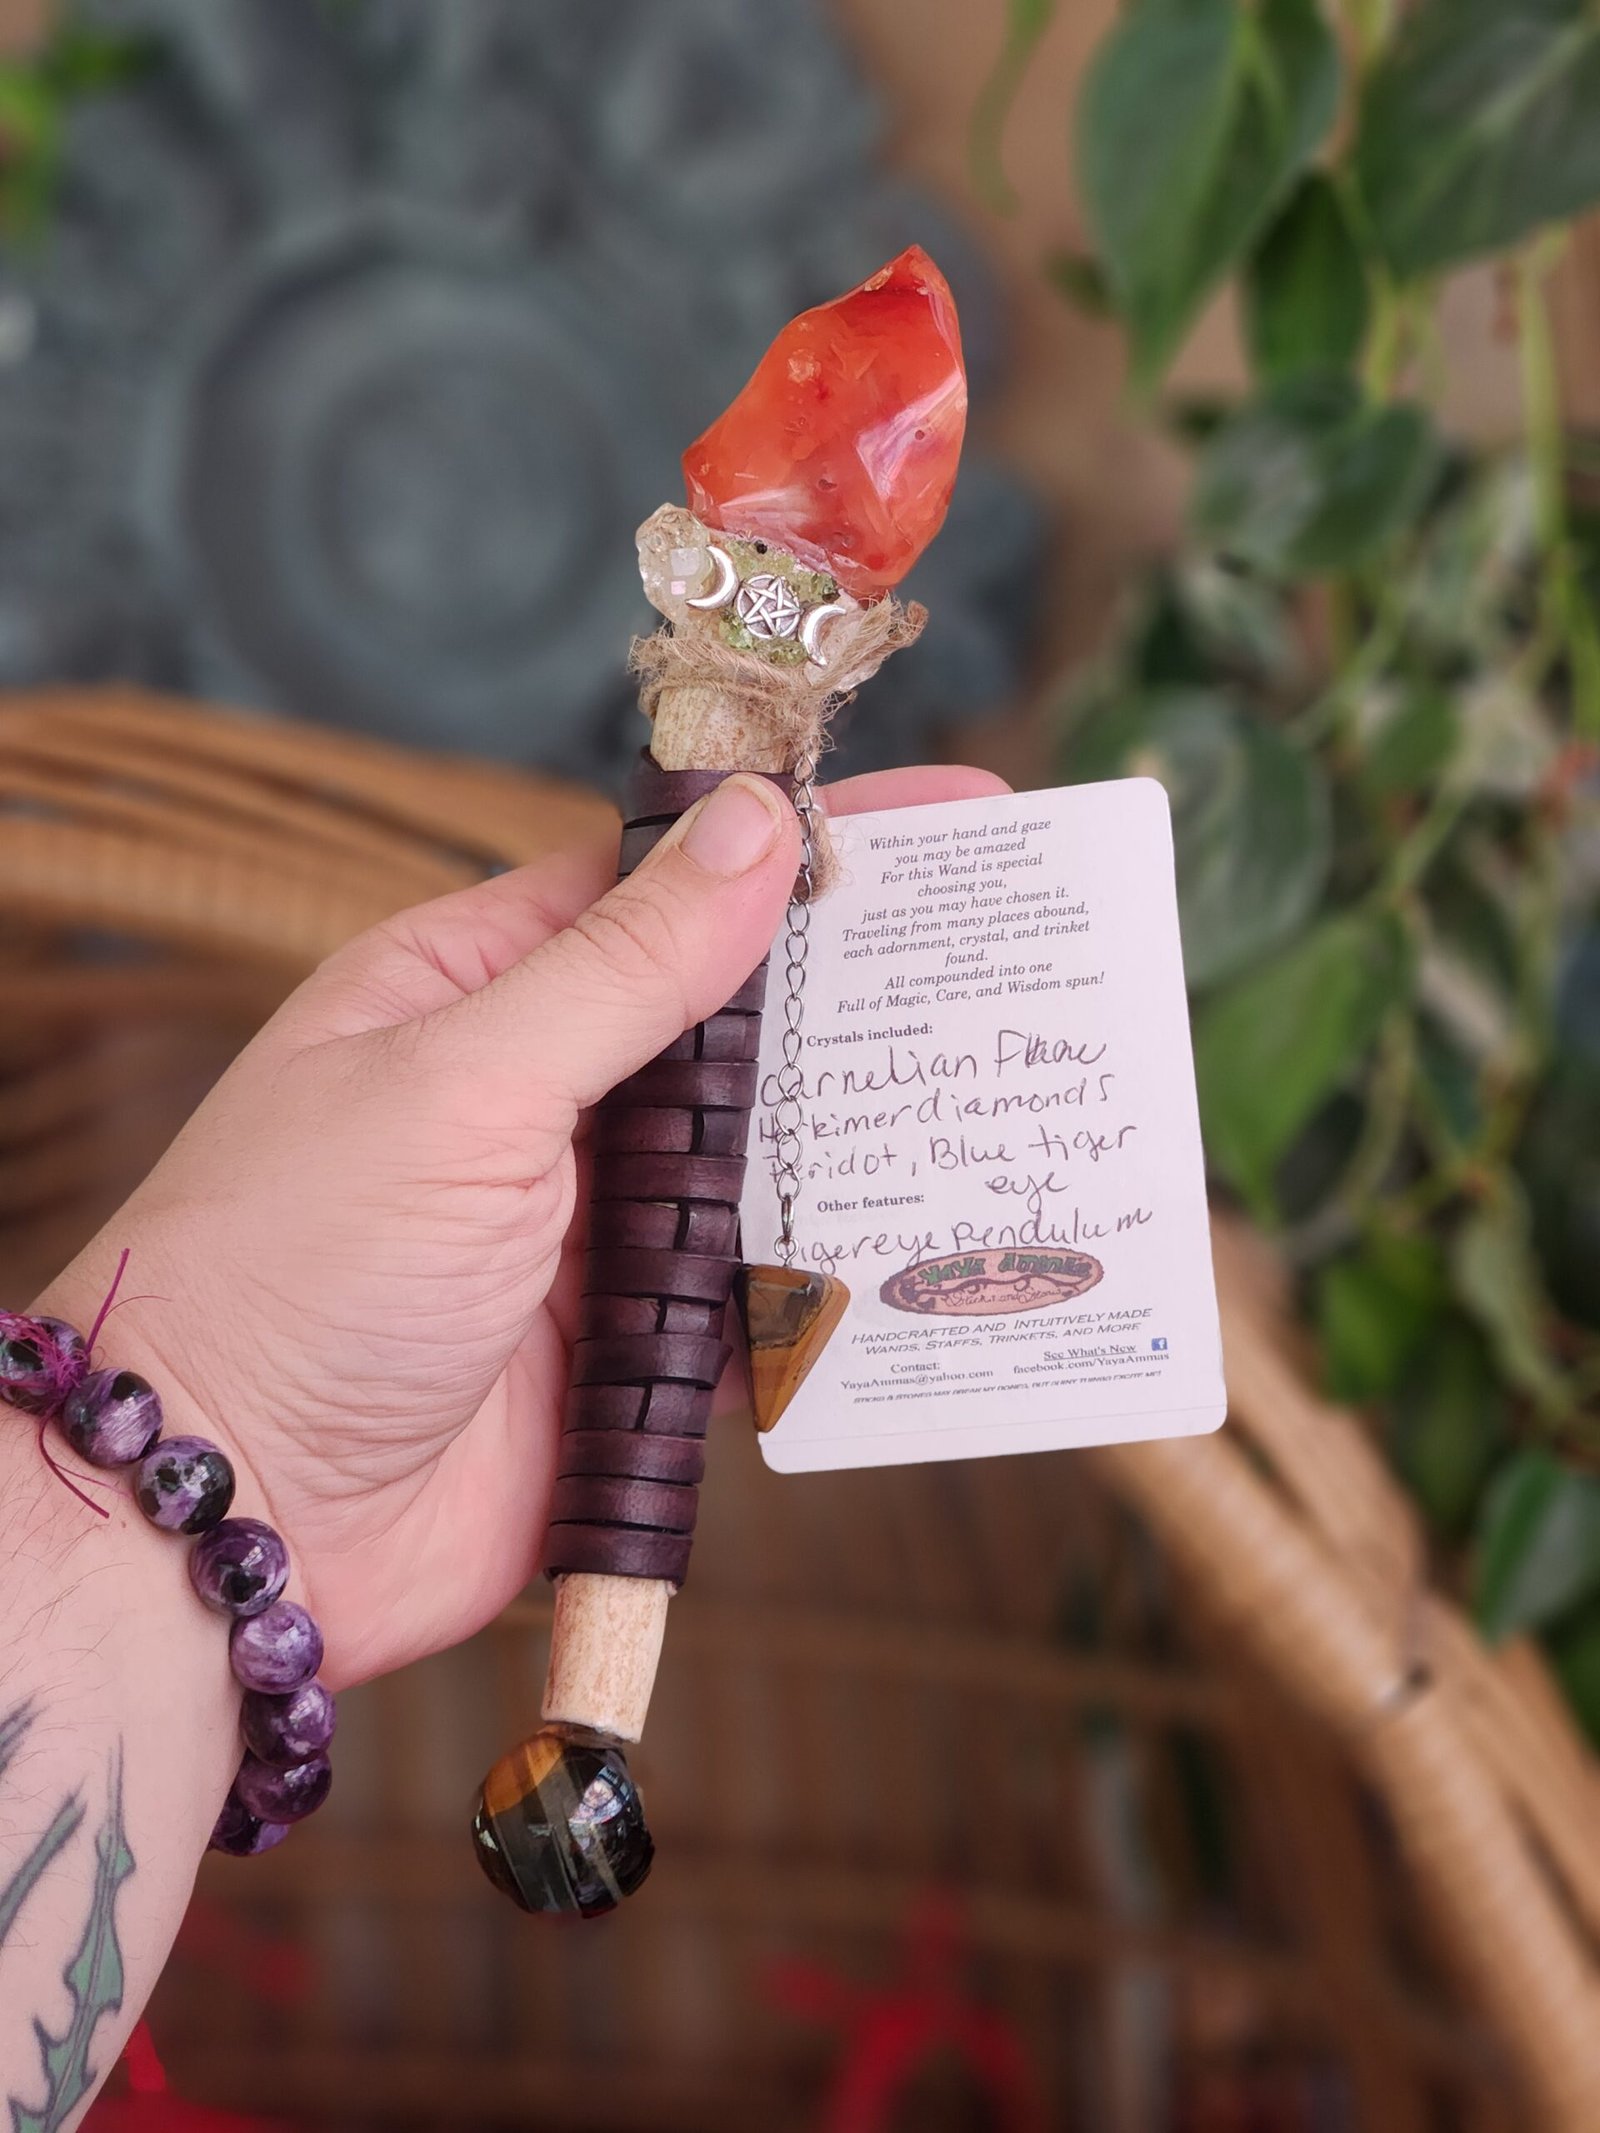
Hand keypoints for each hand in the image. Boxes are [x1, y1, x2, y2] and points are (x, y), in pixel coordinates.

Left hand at [38, 765, 1005, 1688]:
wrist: (231, 1522)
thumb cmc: (298, 1268)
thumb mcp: (464, 1083)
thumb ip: (624, 967)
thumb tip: (757, 828)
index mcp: (474, 990)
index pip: (662, 884)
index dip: (796, 849)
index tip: (939, 821)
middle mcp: (537, 1097)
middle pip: (730, 1020)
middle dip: (856, 993)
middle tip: (1008, 957)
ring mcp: (582, 1226)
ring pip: (756, 1160)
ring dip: (857, 1137)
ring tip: (999, 1092)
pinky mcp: (621, 1349)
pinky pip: (752, 1298)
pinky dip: (827, 1283)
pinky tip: (925, 1249)